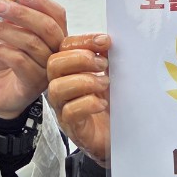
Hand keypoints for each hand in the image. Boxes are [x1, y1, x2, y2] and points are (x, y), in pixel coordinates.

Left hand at [0, 0, 66, 118]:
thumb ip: (12, 18)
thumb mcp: (10, 34)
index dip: (40, 2)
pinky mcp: (34, 83)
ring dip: (3, 30)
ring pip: (30, 43)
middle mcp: (57, 53)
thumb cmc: (10, 63)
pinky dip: (0, 50)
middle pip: (46, 27)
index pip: (57, 14)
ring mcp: (48, 70)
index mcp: (56, 37)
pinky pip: (19, 61)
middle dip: (21, 13)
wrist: (4, 94)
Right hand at [47, 33, 110, 166]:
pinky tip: (102, 103)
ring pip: (57, 88)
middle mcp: (62, 87)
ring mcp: (64, 108)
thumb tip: (107, 40)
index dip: (83, 40)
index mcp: (70, 70)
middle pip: (53, 64)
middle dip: (80, 59)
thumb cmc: (113, 104)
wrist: (122, 137)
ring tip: (105, 83)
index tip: (105, 41)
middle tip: (103, 64)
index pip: (64, 46)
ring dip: (85, 81)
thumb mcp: (112, 74)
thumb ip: (107, 58)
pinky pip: (69, 112)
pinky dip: (88, 104)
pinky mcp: (73, 128)